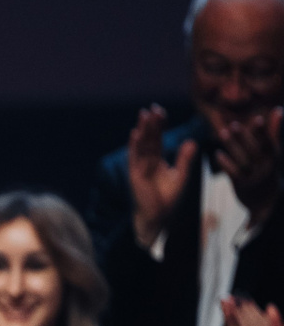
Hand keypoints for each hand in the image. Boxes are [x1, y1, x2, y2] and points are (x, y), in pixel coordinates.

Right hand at [126, 105, 197, 249]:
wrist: (157, 216)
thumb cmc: (167, 200)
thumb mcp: (180, 176)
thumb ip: (185, 159)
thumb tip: (192, 141)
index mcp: (157, 161)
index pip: (157, 140)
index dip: (159, 126)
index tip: (161, 112)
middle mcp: (146, 162)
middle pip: (149, 139)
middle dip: (150, 124)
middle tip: (153, 108)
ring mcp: (139, 168)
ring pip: (141, 145)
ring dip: (142, 130)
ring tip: (144, 115)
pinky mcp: (135, 175)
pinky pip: (134, 158)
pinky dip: (134, 146)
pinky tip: (135, 134)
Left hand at [216, 107, 282, 219]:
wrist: (266, 202)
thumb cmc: (268, 171)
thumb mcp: (273, 153)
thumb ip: (272, 133)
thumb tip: (278, 110)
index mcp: (274, 158)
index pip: (269, 143)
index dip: (264, 132)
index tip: (258, 118)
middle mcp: (266, 168)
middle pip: (254, 151)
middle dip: (244, 137)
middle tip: (233, 124)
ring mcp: (254, 177)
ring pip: (243, 160)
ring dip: (232, 146)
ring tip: (222, 133)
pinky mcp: (242, 186)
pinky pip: (234, 173)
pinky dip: (226, 163)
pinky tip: (217, 154)